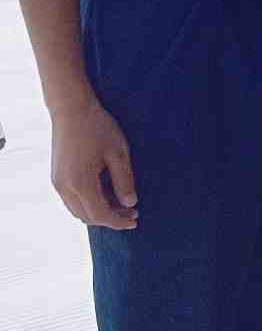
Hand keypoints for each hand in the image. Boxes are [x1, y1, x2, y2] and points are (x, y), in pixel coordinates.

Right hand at [50, 97, 137, 228]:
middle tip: (132, 212)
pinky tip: (105, 195)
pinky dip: (89, 203)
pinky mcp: (56, 177)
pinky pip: (72, 200)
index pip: (100, 214)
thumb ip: (124, 180)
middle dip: (111, 218)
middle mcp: (65, 188)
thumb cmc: (98, 128)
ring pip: (78, 210)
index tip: (135, 220)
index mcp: (81, 183)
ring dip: (99, 212)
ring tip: (121, 204)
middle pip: (88, 216)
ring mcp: (58, 183)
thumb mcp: (118, 152)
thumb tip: (131, 203)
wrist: (71, 110)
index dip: (118, 221)